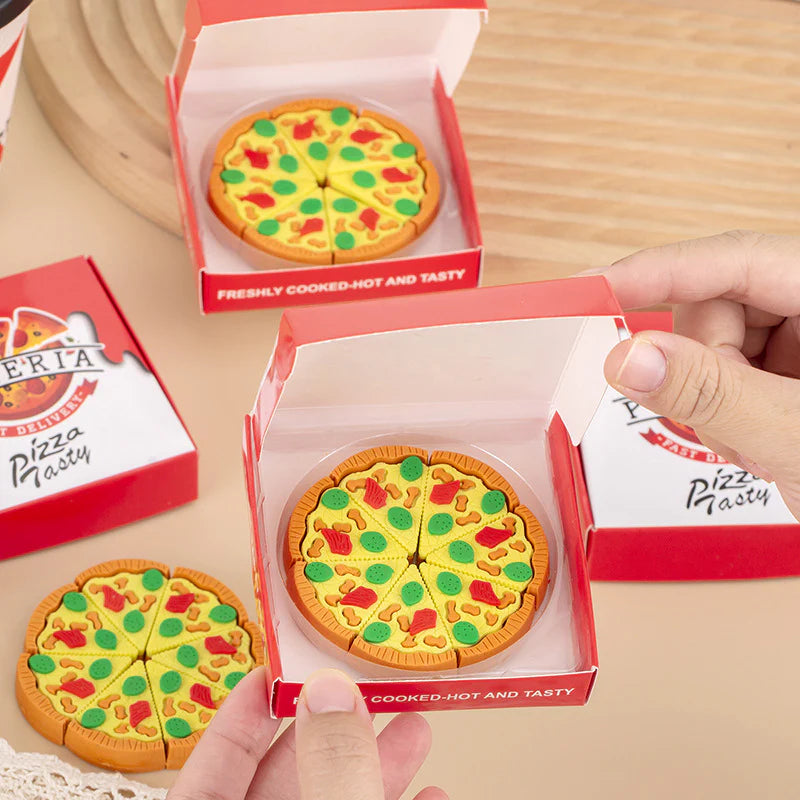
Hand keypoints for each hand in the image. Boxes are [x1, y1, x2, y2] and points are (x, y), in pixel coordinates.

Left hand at [167, 667, 445, 799]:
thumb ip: (329, 771)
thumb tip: (331, 693)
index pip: (217, 763)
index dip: (247, 709)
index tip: (279, 664)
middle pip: (290, 777)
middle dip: (340, 727)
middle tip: (372, 685)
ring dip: (380, 768)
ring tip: (417, 728)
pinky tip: (430, 794)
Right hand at [600, 231, 799, 520]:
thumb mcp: (797, 440)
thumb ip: (711, 394)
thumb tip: (628, 355)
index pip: (743, 259)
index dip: (662, 269)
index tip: (594, 287)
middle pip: (723, 302)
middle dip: (704, 364)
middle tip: (721, 422)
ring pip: (717, 339)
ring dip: (713, 394)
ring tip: (750, 442)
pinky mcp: (796, 367)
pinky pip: (728, 368)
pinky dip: (723, 408)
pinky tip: (752, 439)